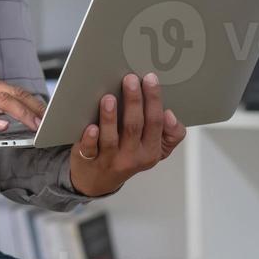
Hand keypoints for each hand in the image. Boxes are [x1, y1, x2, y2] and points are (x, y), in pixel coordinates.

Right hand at [0, 72, 46, 132]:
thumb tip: (6, 116)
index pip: (13, 90)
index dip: (33, 102)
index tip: (47, 114)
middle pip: (12, 94)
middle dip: (34, 108)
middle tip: (49, 122)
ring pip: (0, 102)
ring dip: (21, 114)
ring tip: (35, 125)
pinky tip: (3, 127)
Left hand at [69, 72, 187, 197]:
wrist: (98, 180)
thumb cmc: (128, 156)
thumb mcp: (155, 150)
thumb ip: (170, 134)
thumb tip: (170, 114)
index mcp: (150, 151)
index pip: (155, 123)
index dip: (154, 100)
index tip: (150, 79)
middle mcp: (131, 156)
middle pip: (134, 127)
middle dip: (134, 101)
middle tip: (130, 79)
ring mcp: (109, 159)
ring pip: (111, 138)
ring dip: (110, 117)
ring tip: (109, 98)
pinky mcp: (88, 160)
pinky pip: (90, 150)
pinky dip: (90, 138)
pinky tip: (91, 126)